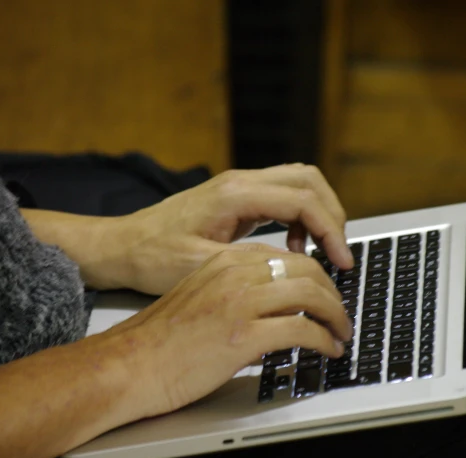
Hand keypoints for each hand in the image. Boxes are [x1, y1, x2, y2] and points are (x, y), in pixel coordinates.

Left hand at [104, 164, 353, 294]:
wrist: (122, 247)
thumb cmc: (152, 258)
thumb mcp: (202, 267)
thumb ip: (251, 263)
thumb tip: (298, 269)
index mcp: (234, 194)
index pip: (303, 200)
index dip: (331, 231)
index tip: (342, 262)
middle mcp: (241, 182)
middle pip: (310, 180)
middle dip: (333, 215)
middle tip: (339, 254)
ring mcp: (240, 187)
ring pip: (300, 184)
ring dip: (319, 214)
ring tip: (322, 252)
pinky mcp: (237, 198)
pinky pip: (283, 197)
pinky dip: (300, 218)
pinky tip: (293, 248)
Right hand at [105, 249, 352, 418]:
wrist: (128, 363)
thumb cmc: (159, 338)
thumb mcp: (199, 295)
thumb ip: (234, 289)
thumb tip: (271, 304)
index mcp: (225, 260)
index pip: (287, 257)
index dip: (315, 276)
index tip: (324, 293)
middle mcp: (235, 274)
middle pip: (307, 271)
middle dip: (333, 294)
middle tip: (340, 315)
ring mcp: (241, 303)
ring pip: (311, 296)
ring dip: (335, 316)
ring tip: (340, 333)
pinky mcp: (244, 336)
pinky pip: (303, 330)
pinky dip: (324, 340)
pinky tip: (328, 350)